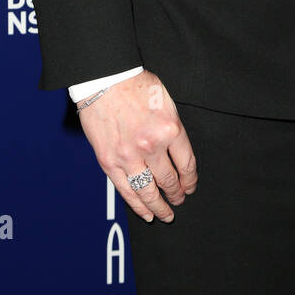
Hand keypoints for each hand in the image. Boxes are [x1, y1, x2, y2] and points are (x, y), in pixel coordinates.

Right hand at [78, 69, 196, 223]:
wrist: (104, 79)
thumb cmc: (135, 85)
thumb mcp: (166, 102)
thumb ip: (173, 128)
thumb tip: (177, 153)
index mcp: (170, 129)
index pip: (187, 164)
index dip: (190, 180)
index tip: (191, 186)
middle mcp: (152, 146)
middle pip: (169, 180)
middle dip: (177, 193)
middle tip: (179, 199)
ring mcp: (129, 156)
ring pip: (148, 191)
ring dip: (159, 206)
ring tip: (166, 214)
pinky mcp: (109, 162)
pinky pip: (126, 190)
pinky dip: (137, 205)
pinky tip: (146, 213)